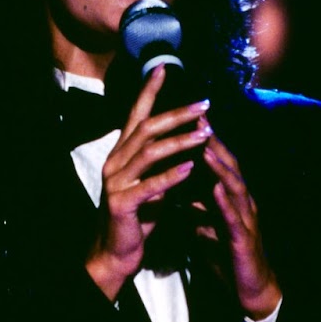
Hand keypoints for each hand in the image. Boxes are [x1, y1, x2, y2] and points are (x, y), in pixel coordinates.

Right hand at [85, 65, 211, 299]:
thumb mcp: (152, 184)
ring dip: (180, 141)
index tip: (163, 67)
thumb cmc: (137, 218)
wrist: (115, 253)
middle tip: (204, 105)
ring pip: (149, 153)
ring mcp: (116, 182)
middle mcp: (115, 162)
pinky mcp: (122, 203)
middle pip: (147, 128)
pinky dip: (171, 175)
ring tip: (205, 134)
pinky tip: (190, 168)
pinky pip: (149, 185)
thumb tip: (188, 141)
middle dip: (177, 114)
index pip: (136, 115)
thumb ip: (163, 162)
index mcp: (122, 154)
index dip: (149, 91)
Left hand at [197, 132, 281, 318]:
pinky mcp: (243, 238)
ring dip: (220, 167)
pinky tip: (215, 189)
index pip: (219, 164)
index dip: (206, 142)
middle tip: (199, 119)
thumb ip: (200, 210)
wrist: (249, 287)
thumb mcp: (209, 228)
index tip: (189, 119)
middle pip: (229, 166)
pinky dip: (224, 201)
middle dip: (214, 143)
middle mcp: (242, 202)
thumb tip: (184, 194)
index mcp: (232, 198)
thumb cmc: (229, 256)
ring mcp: (245, 219)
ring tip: (206, 148)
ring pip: (234, 187)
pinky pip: (234, 217)